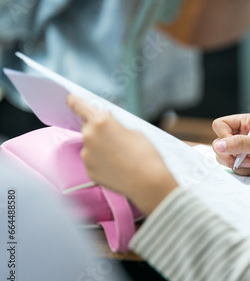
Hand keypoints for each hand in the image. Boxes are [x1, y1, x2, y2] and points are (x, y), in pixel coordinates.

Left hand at [67, 94, 177, 215]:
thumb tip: (108, 123)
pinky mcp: (89, 170)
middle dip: (98, 129)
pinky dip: (102, 162)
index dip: (75, 101)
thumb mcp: (135, 131)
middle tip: (115, 137)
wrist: (148, 182)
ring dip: (101, 147)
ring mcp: (87, 155)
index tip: (71, 98)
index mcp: (101, 122)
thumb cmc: (145, 155)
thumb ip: (116, 124)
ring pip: (90, 145)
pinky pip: (93, 161)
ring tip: (121, 156)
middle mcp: (89, 137)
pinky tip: (117, 166)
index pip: (79, 106)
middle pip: (87, 127)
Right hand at [212, 113, 249, 175]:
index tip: (233, 148)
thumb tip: (218, 146)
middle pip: (221, 144)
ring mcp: (248, 147)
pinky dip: (246, 170)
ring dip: (238, 165)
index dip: (223, 138)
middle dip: (230, 156)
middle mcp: (245, 133)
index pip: (221, 126)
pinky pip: (238, 166)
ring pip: (228, 157)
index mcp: (247, 122)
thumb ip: (241, 144)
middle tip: (245, 161)